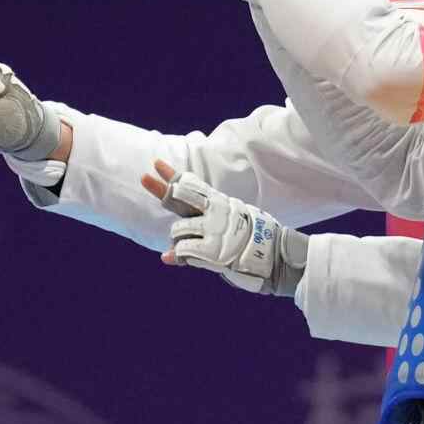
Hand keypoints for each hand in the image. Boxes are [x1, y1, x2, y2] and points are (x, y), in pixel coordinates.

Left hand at [141, 159, 307, 295]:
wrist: (279, 259)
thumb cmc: (256, 245)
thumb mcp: (234, 227)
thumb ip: (205, 229)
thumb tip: (174, 246)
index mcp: (221, 205)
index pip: (194, 187)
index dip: (174, 176)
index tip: (156, 163)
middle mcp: (216, 214)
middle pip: (182, 198)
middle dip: (162, 189)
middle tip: (144, 179)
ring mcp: (213, 231)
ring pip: (179, 229)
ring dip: (179, 240)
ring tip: (192, 247)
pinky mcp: (212, 251)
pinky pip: (183, 251)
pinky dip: (176, 255)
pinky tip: (169, 258)